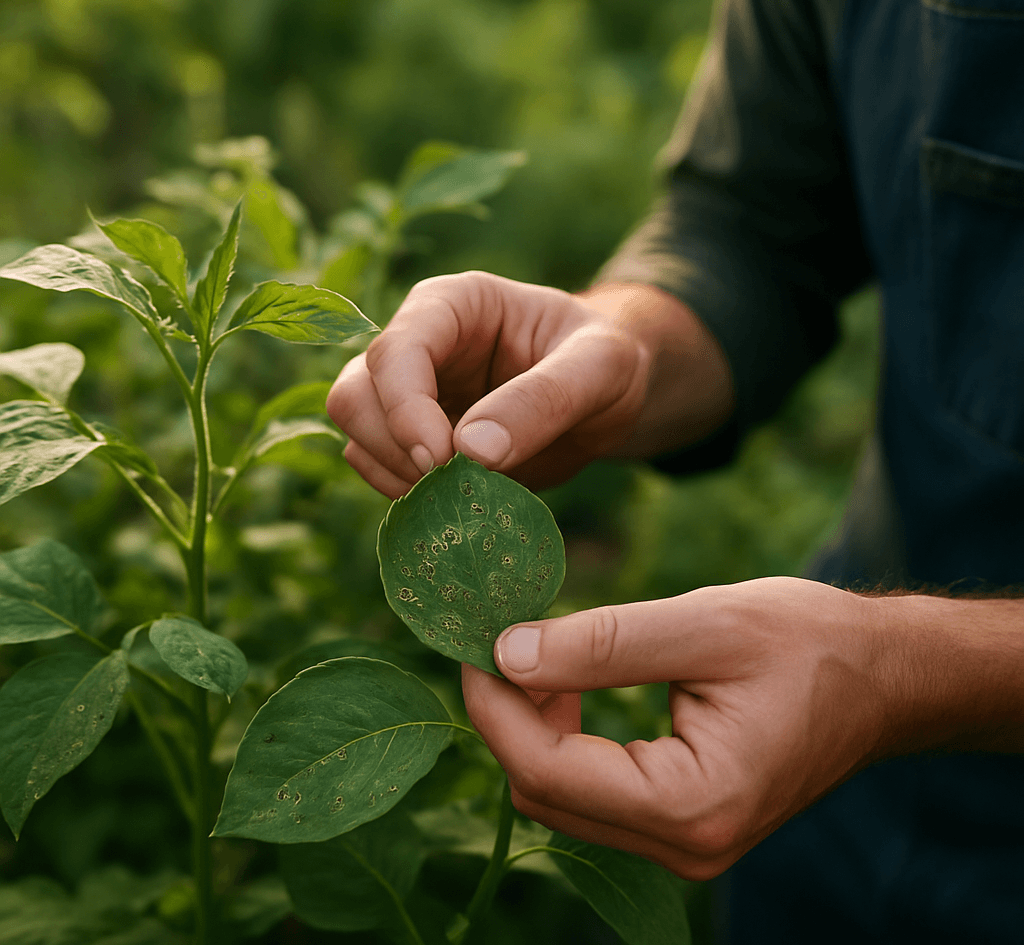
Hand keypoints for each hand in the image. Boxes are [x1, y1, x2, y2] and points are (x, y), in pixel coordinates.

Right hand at [326, 271, 732, 496]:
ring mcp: (409, 394)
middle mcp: (418, 344)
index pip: (396, 350)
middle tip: (457, 484)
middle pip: (355, 394)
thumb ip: (544, 399)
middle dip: (396, 447)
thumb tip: (473, 452)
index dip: (405, 407)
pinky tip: (458, 501)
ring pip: (355, 435)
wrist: (608, 396)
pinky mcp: (412, 439)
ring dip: (397, 475)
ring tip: (465, 494)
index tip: (443, 458)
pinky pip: (377, 469)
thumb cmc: (607, 361)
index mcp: (453, 305)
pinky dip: (406, 495)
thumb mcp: (600, 367)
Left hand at [462, 577, 897, 879]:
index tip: (469, 640)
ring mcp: (685, 846)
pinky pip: (594, 794)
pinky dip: (565, 739)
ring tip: (536, 652)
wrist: (880, 677)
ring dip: (532, 725)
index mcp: (693, 805)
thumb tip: (506, 652)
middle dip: (507, 714)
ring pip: (562, 797)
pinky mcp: (683, 826)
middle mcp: (685, 847)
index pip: (546, 768)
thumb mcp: (704, 625)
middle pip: (544, 791)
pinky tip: (571, 683)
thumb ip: (602, 642)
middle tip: (500, 637)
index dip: (493, 704)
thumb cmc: (807, 643)